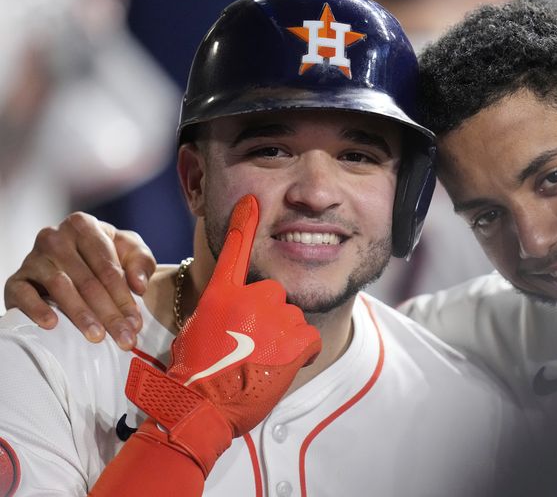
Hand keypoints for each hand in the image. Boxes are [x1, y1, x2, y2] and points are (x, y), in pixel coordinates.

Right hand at [3, 212, 154, 349]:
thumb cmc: (105, 256)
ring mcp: (33, 258)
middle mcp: (55, 238)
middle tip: (123, 339)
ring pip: (60, 287)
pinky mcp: (17, 279)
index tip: (135, 323)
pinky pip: (23, 294)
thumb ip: (142, 263)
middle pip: (87, 280)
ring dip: (81, 315)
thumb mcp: (130, 251)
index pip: (108, 266)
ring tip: (97, 336)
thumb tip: (139, 285)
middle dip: (109, 313)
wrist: (71, 261)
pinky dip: (37, 308)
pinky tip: (52, 324)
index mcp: (84, 226)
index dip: (124, 297)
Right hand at [124, 194, 320, 474]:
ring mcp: (276, 317)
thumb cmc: (195, 374)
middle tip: (250, 343)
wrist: (204, 407)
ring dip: (283, 336)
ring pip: (291, 317)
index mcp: (223, 292)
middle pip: (273, 294)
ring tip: (261, 360)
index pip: (236, 248)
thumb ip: (220, 308)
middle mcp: (252, 296)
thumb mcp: (198, 329)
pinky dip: (301, 352)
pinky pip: (309, 338)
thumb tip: (233, 308)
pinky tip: (282, 366)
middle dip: (268, 315)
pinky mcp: (297, 339)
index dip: (245, 222)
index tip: (253, 201)